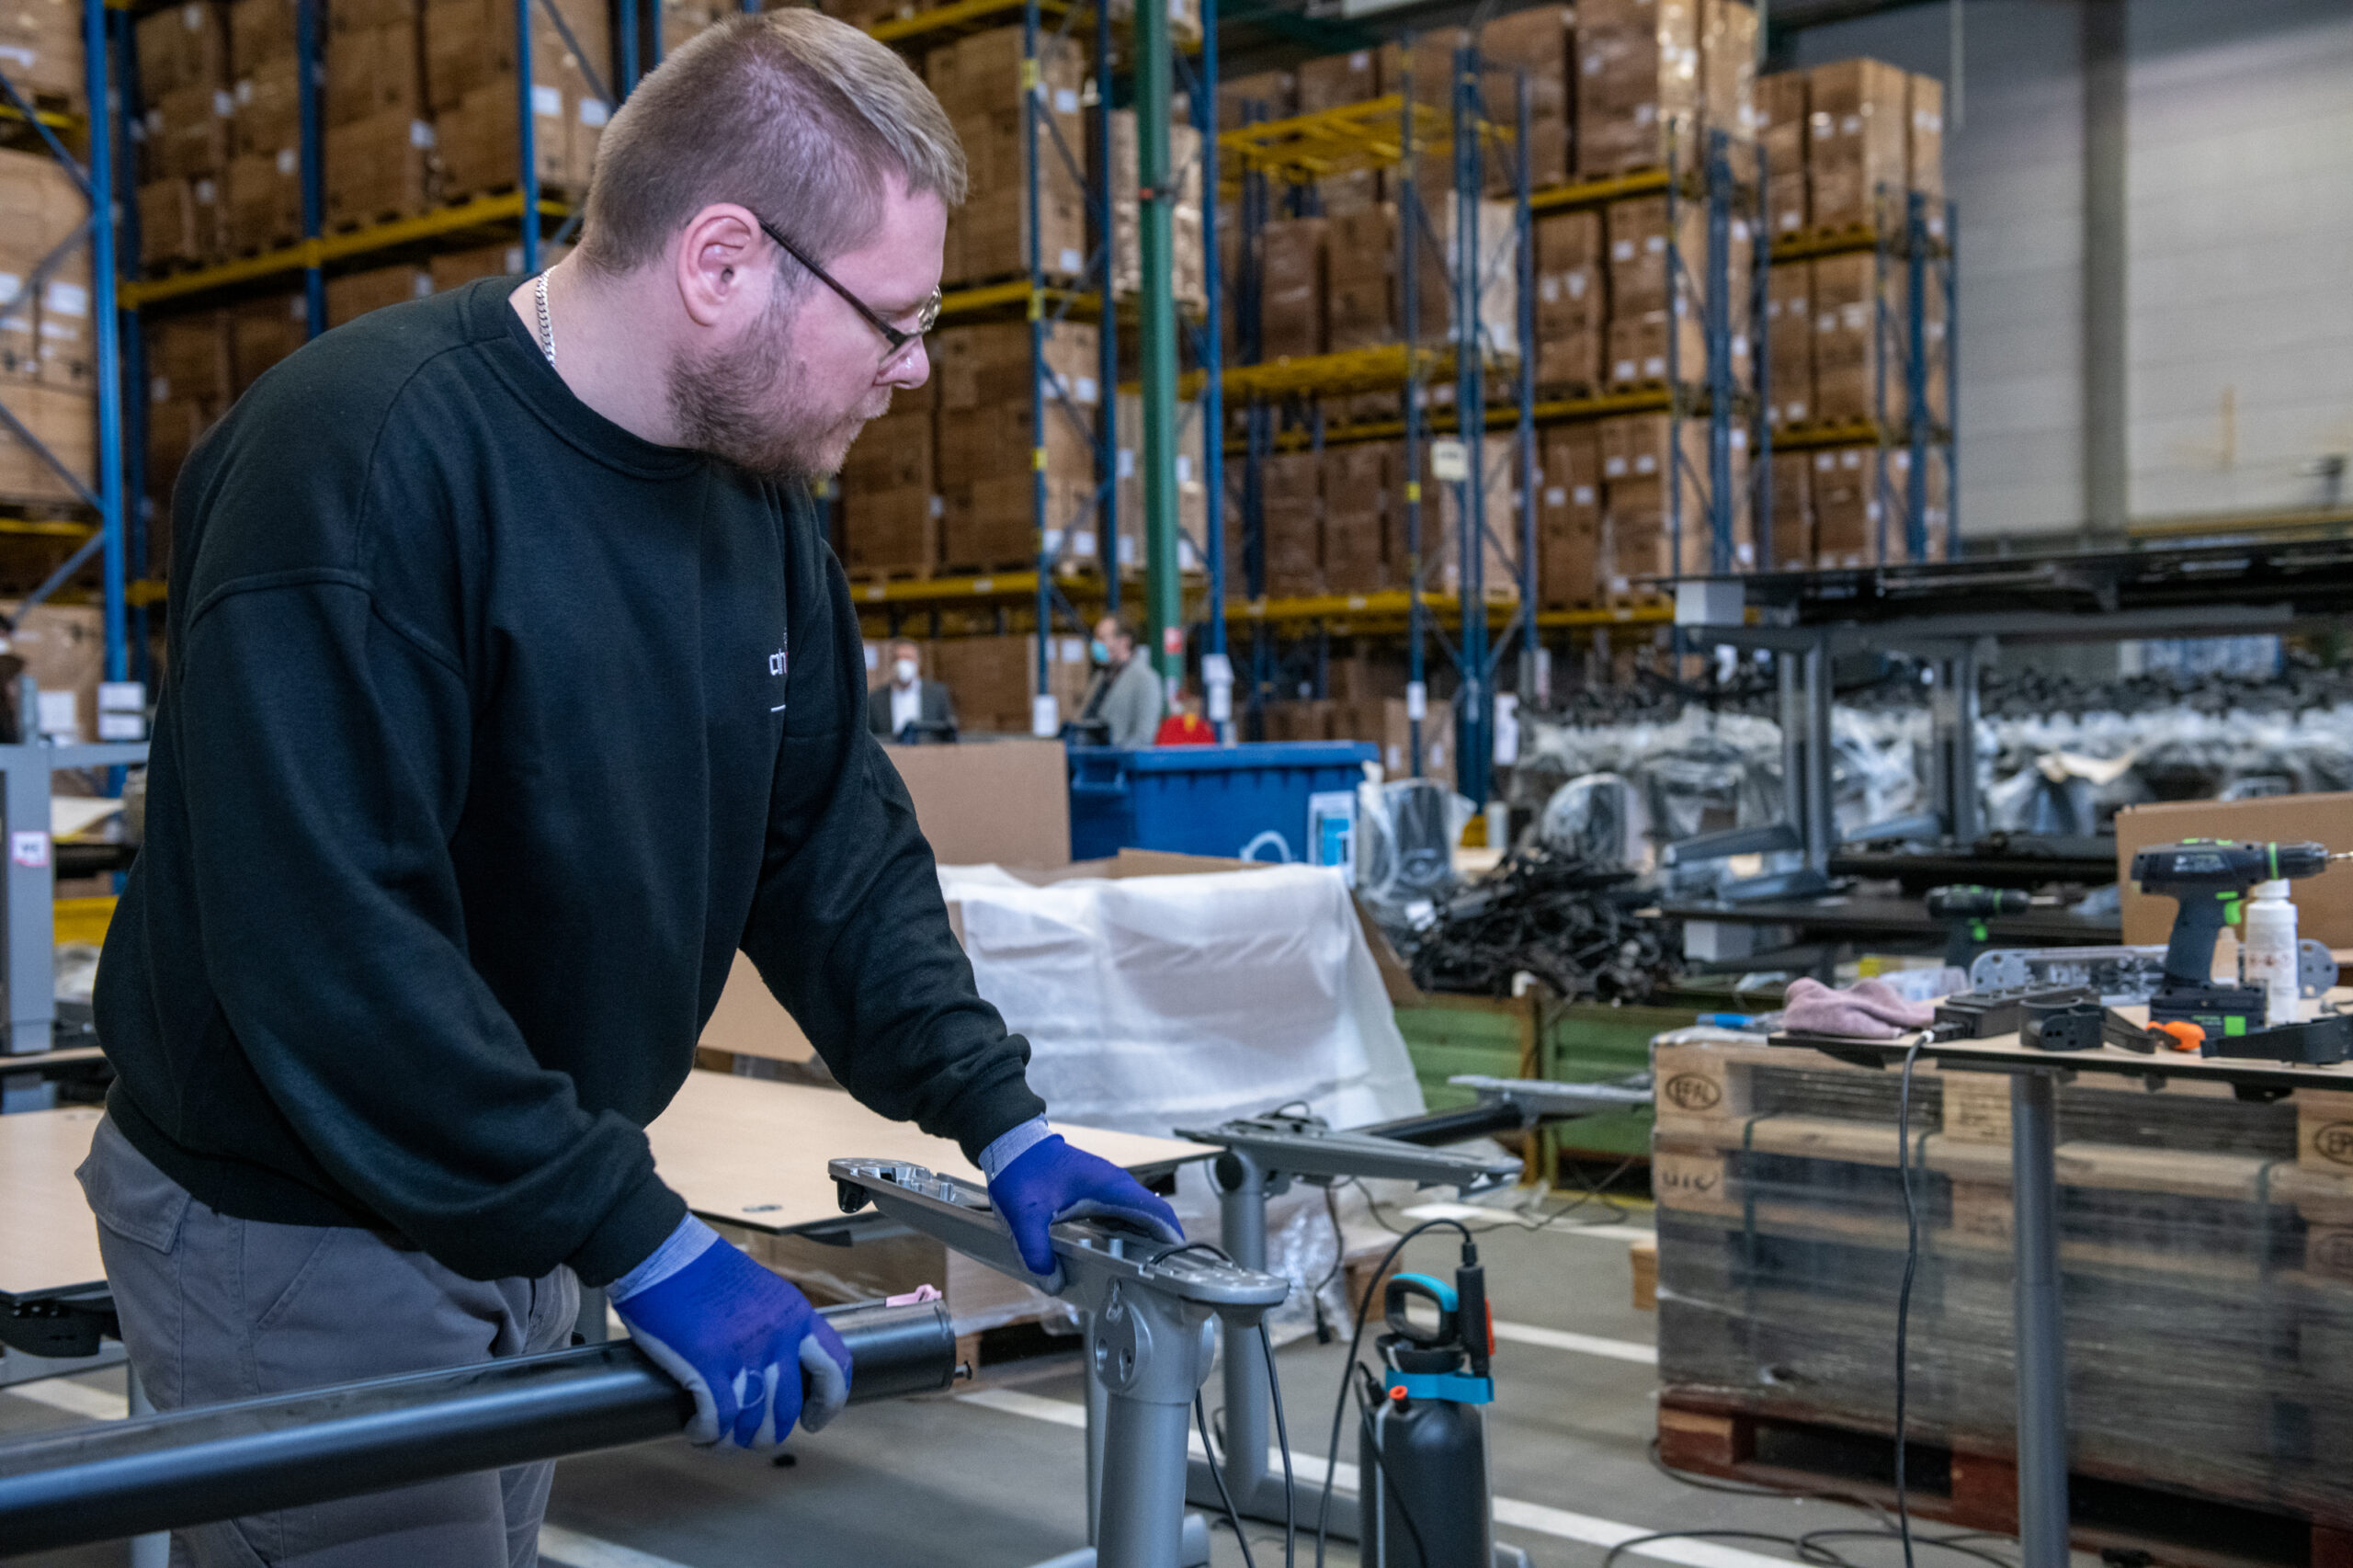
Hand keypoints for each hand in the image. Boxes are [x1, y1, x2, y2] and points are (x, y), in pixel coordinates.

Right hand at [612, 1237, 850, 1448]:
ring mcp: (743, 1352)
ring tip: (720, 1438)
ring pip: (754, 1422)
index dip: (828, 1403)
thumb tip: (779, 1371)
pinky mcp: (705, 1363)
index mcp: (797, 1315)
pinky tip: (697, 1431)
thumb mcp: (762, 1293)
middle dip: (770, 1433)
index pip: (835, 1368)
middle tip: (750, 1436)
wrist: (662, 1251)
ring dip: (736, 1440)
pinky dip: (708, 1434)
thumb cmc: (704, 1271)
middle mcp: (778, 1336)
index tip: (813, 1420)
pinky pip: (718, 1419)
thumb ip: (777, 1328)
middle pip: (789, 1409)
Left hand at [986, 1134, 1183, 1283]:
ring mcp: (1107, 1187)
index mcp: (1111, 1187)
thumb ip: (1036, 1251)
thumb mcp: (1025, 1215)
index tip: (1182, 1265)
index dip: (1174, 1239)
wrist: (1013, 1142)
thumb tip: (1052, 1283)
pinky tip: (1115, 1255)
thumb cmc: (1023, 1169)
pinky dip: (1126, 1235)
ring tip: (1141, 1274)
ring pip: (1138, 1217)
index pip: (1159, 1213)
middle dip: (1162, 1248)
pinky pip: (1121, 1215)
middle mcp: (1116, 1186)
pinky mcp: (1096, 1191)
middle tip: (1161, 1280)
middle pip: (1154, 1219)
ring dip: (1144, 1242)